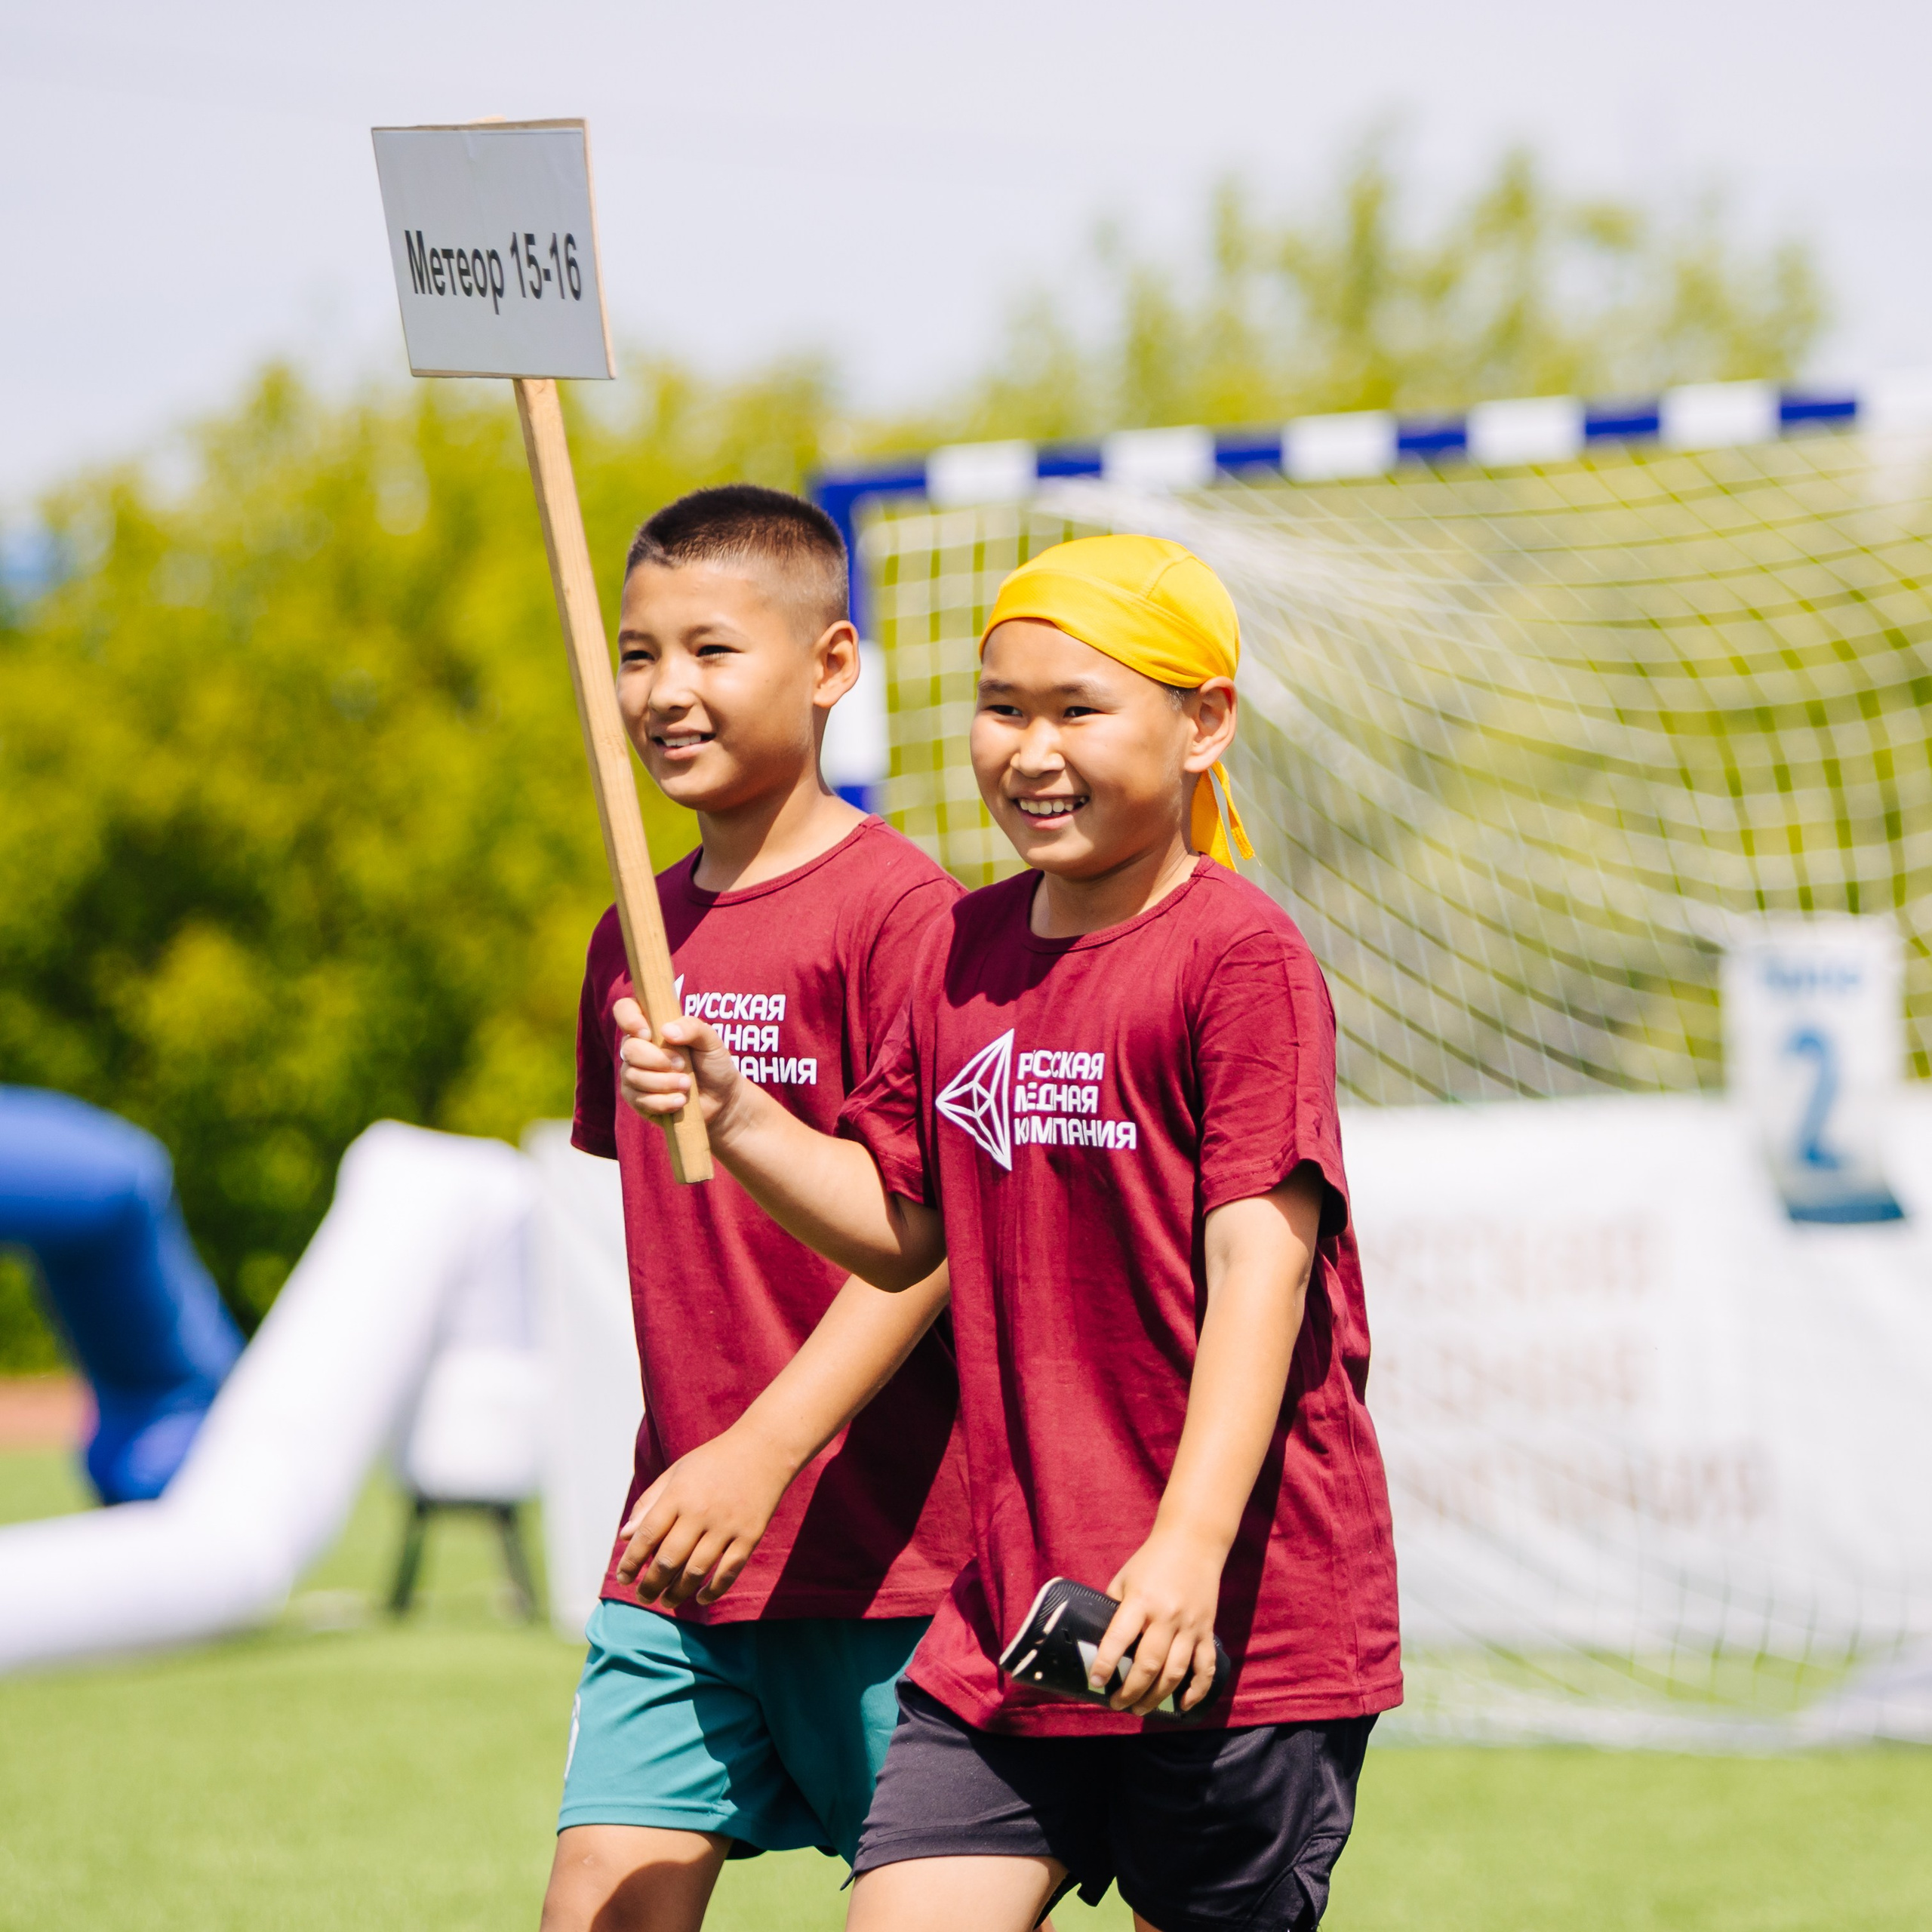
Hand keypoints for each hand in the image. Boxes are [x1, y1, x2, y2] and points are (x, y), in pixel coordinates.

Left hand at [612, 1423, 796, 1607]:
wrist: (764, 1450)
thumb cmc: (713, 1462)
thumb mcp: (676, 1473)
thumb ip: (649, 1503)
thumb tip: (625, 1536)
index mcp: (678, 1494)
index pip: (647, 1535)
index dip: (631, 1561)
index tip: (623, 1578)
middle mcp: (700, 1511)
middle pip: (668, 1559)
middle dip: (651, 1585)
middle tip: (643, 1597)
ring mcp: (727, 1525)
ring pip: (696, 1571)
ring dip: (677, 1593)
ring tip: (667, 1601)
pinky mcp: (749, 1536)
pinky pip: (728, 1572)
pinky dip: (713, 1591)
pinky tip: (700, 1598)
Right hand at [614, 998, 744, 1130]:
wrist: (721, 1098)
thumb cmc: (712, 1063)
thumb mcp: (710, 1040)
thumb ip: (692, 1028)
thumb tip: (666, 1031)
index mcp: (651, 1025)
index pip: (624, 1010)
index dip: (629, 1019)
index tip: (649, 1034)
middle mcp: (637, 1047)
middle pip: (629, 1049)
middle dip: (658, 1060)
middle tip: (683, 1064)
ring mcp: (633, 1074)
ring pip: (632, 1076)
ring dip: (664, 1082)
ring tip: (687, 1084)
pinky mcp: (637, 1099)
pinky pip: (639, 1100)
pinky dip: (663, 1101)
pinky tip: (680, 1100)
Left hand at [1089, 1523, 1226, 1716]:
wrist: (1193, 1542)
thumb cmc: (1151, 1561)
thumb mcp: (1124, 1579)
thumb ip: (1115, 1609)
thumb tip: (1100, 1642)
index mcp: (1140, 1600)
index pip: (1119, 1638)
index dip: (1106, 1664)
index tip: (1096, 1682)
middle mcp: (1166, 1615)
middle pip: (1149, 1664)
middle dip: (1130, 1691)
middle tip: (1117, 1705)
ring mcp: (1189, 1625)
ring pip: (1175, 1672)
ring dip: (1156, 1697)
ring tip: (1139, 1709)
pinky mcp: (1207, 1631)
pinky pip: (1204, 1667)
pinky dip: (1196, 1690)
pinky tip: (1182, 1704)